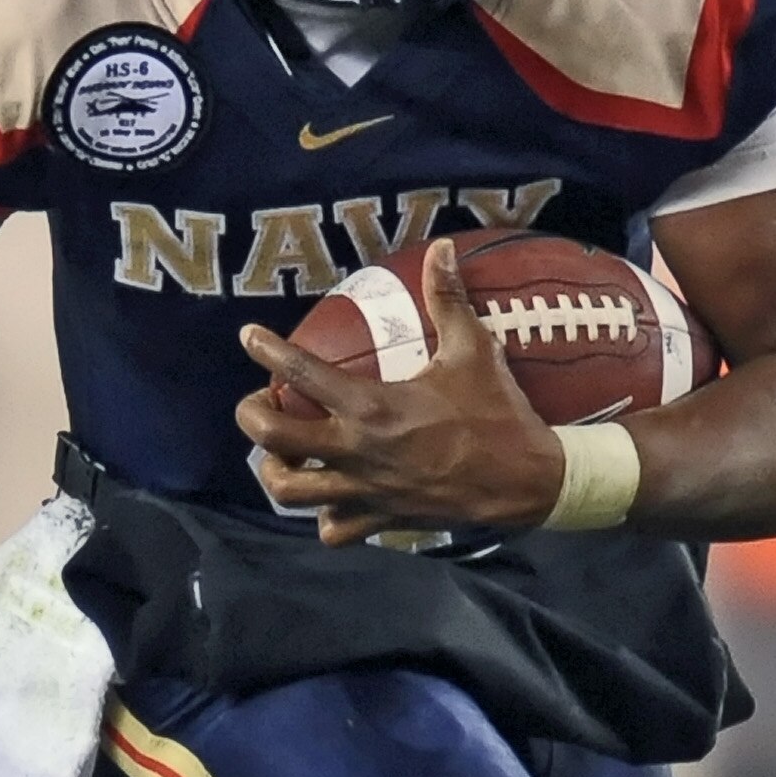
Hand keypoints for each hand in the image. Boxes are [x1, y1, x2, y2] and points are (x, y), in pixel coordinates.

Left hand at [233, 236, 567, 543]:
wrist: (526, 481)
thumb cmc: (498, 412)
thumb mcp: (474, 349)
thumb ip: (448, 298)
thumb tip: (444, 247)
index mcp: (372, 406)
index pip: (300, 373)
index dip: (266, 350)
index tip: (249, 337)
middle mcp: (357, 451)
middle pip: (273, 440)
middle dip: (252, 418)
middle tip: (261, 404)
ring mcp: (365, 490)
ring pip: (290, 492)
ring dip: (277, 471)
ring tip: (284, 453)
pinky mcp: (380, 520)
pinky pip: (333, 529)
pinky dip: (323, 515)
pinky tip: (330, 496)